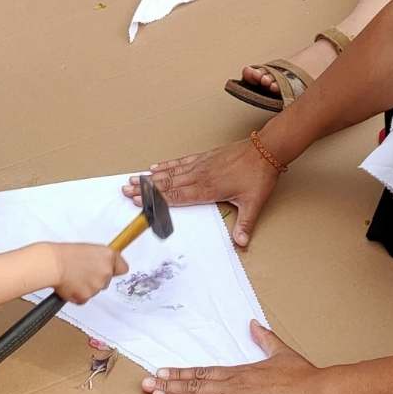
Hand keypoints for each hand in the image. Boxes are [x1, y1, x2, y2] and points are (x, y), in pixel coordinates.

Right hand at [49, 243, 127, 303]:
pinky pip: (85, 298)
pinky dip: (78, 294)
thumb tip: (104, 264)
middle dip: (97, 278)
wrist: (51, 264)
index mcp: (108, 256)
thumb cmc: (64, 254)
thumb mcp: (88, 249)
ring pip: (96, 289)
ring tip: (74, 276)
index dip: (114, 269)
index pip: (122, 268)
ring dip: (86, 286)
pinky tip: (70, 284)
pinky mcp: (87, 296)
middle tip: (82, 271)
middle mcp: (106, 271)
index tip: (110, 269)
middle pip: (107, 280)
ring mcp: (97, 285)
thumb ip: (100, 258)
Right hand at [125, 136, 279, 247]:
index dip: (157, 199)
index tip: (140, 200)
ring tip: (134, 178)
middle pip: (168, 183)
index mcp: (208, 189)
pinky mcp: (205, 157)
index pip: (177, 195)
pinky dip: (167, 165)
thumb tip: (241, 244)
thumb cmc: (259, 176)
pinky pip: (181, 162)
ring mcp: (201, 165)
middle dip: (146, 188)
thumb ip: (245, 224)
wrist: (266, 149)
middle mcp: (201, 176)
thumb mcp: (254, 203)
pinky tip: (156, 166)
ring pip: (171, 172)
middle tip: (126, 189)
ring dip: (151, 176)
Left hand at [140, 321, 322, 393]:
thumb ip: (265, 338)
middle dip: (167, 385)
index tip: (160, 371)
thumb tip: (253, 324)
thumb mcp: (281, 352)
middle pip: (194, 386)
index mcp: (240, 372)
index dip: (180, 372)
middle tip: (143, 384)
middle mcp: (233, 387)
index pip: (202, 371)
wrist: (317, 393)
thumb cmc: (302, 375)